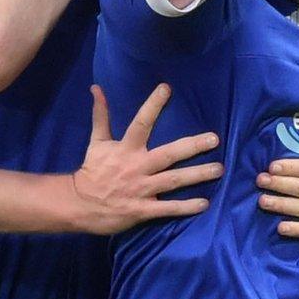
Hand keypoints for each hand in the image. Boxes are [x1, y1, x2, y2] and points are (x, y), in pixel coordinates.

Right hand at [73, 84, 222, 234]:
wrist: (79, 204)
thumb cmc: (92, 171)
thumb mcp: (97, 142)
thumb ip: (101, 115)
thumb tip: (97, 88)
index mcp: (126, 148)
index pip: (141, 123)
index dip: (153, 105)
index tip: (166, 88)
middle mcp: (137, 167)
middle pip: (169, 154)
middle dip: (192, 146)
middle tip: (215, 139)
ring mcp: (141, 189)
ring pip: (173, 180)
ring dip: (197, 175)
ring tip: (219, 169)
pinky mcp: (142, 209)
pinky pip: (167, 208)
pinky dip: (185, 207)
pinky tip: (204, 203)